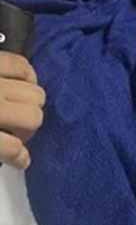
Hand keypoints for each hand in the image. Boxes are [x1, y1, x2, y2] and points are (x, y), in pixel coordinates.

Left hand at [0, 54, 44, 168]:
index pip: (12, 148)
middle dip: (28, 128)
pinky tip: (22, 83)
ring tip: (18, 107)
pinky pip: (22, 64)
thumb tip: (21, 157)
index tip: (23, 160)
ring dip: (30, 104)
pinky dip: (27, 76)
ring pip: (35, 92)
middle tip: (17, 130)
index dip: (19, 157)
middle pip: (33, 117)